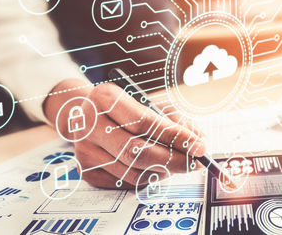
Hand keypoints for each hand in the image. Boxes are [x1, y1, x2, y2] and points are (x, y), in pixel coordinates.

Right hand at [44, 79, 205, 188]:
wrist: (83, 114)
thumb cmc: (123, 108)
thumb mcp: (149, 102)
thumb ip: (175, 118)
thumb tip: (197, 138)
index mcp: (104, 98)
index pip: (143, 121)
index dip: (174, 136)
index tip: (198, 145)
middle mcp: (89, 124)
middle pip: (136, 151)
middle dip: (172, 160)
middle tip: (193, 162)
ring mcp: (84, 150)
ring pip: (132, 172)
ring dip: (162, 172)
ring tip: (177, 164)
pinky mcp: (85, 171)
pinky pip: (124, 183)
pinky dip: (146, 179)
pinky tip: (156, 169)